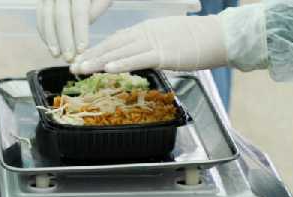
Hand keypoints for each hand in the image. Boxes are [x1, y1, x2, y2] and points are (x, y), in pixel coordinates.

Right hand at [37, 0, 112, 61]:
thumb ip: (96, 10)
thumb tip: (82, 30)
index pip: (79, 12)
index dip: (80, 32)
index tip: (82, 50)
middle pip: (61, 16)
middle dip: (64, 40)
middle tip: (69, 58)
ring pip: (47, 17)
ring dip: (51, 39)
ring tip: (56, 55)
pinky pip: (40, 16)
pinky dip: (44, 32)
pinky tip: (50, 45)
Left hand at [72, 15, 227, 74]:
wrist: (220, 37)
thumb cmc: (197, 41)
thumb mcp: (168, 41)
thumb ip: (150, 48)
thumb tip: (138, 58)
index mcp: (146, 30)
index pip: (116, 40)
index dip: (97, 50)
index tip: (81, 59)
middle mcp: (146, 33)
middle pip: (113, 45)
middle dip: (91, 56)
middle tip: (72, 66)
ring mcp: (154, 42)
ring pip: (120, 51)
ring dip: (98, 61)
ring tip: (81, 69)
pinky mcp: (164, 53)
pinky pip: (138, 59)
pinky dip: (121, 63)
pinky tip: (107, 68)